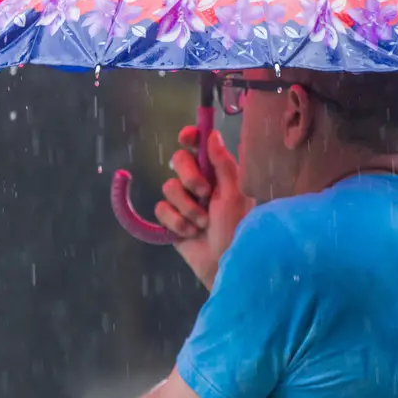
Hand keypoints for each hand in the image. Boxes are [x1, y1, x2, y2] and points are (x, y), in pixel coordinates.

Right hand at [155, 127, 253, 288]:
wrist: (224, 263)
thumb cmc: (237, 227)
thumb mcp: (235, 193)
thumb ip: (223, 163)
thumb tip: (212, 134)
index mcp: (217, 172)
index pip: (199, 145)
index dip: (190, 137)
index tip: (186, 138)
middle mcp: (199, 182)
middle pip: (178, 161)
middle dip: (190, 178)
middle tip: (205, 194)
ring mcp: (184, 201)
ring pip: (168, 187)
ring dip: (187, 207)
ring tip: (203, 223)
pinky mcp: (171, 219)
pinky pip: (161, 209)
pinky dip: (176, 222)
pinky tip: (190, 233)